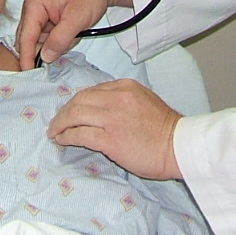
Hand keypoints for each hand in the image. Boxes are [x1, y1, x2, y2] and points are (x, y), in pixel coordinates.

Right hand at [17, 0, 132, 68]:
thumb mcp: (77, 19)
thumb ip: (59, 40)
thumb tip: (44, 58)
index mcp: (34, 5)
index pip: (25, 37)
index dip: (26, 57)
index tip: (29, 74)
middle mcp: (33, 10)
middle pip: (30, 40)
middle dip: (46, 49)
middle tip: (66, 46)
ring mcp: (41, 15)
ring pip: (41, 41)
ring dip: (57, 44)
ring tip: (76, 32)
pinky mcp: (50, 20)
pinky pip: (50, 38)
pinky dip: (62, 40)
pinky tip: (75, 31)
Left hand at [47, 79, 182, 179]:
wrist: (180, 147)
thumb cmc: (166, 129)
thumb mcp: (145, 101)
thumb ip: (123, 101)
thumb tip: (100, 110)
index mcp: (125, 87)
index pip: (91, 91)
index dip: (76, 102)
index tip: (70, 112)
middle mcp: (117, 98)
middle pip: (79, 100)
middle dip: (64, 112)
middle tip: (56, 123)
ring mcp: (112, 118)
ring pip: (75, 115)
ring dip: (61, 124)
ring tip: (55, 133)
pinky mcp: (110, 139)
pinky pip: (79, 134)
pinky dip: (67, 137)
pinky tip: (62, 141)